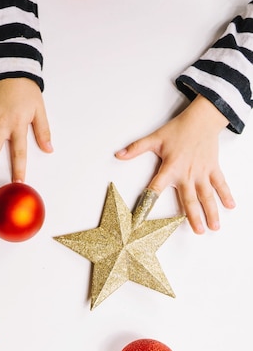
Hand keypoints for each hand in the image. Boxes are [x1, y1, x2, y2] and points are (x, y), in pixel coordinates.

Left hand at [115, 95, 233, 233]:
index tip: (143, 219)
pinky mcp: (213, 168)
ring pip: (207, 195)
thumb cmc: (179, 129)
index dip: (149, 203)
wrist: (202, 118)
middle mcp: (187, 174)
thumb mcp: (155, 138)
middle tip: (198, 231)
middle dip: (194, 217)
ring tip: (214, 226)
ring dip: (211, 211)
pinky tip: (231, 206)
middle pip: (190, 199)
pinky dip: (226, 194)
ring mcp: (202, 172)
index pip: (156, 189)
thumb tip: (119, 154)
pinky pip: (220, 183)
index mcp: (171, 169)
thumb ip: (136, 148)